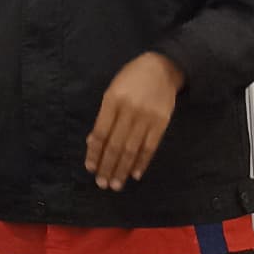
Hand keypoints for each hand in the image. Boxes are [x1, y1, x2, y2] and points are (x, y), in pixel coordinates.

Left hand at [85, 52, 183, 189]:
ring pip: (132, 150)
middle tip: (102, 184)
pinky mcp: (162, 123)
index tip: (90, 168)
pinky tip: (135, 174)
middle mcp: (129, 110)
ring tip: (115, 184)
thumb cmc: (131, 78)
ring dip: (123, 170)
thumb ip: (103, 116)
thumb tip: (92, 143)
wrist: (162, 68)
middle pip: (115, 145)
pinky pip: (150, 147)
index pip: (100, 133)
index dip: (94, 153)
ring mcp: (147, 118)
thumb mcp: (112, 90)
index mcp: (112, 100)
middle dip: (107, 167)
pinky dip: (142, 163)